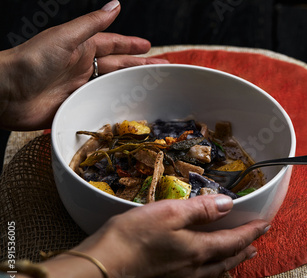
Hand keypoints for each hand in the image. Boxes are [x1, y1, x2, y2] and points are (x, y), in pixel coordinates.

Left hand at [0, 0, 168, 130]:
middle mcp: (83, 67)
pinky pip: (102, 104)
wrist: (7, 93)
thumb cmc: (32, 60)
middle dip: (140, 67)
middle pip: (118, 66)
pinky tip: (130, 109)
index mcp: (81, 47)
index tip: (150, 47)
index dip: (131, 45)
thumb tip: (115, 4)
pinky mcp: (77, 106)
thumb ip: (92, 24)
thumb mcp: (66, 37)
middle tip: (162, 70)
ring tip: (153, 89)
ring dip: (132, 86)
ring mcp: (81, 87)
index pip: (113, 45)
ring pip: (113, 85)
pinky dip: (117, 105)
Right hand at [73, 194, 269, 277]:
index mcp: (197, 250)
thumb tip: (227, 204)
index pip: (233, 240)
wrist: (97, 274)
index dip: (251, 232)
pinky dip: (204, 277)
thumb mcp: (168, 212)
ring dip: (226, 265)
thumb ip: (200, 209)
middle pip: (225, 261)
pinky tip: (199, 277)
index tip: (265, 225)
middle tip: (255, 246)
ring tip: (234, 260)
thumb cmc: (131, 238)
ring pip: (211, 276)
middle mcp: (192, 272)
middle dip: (243, 251)